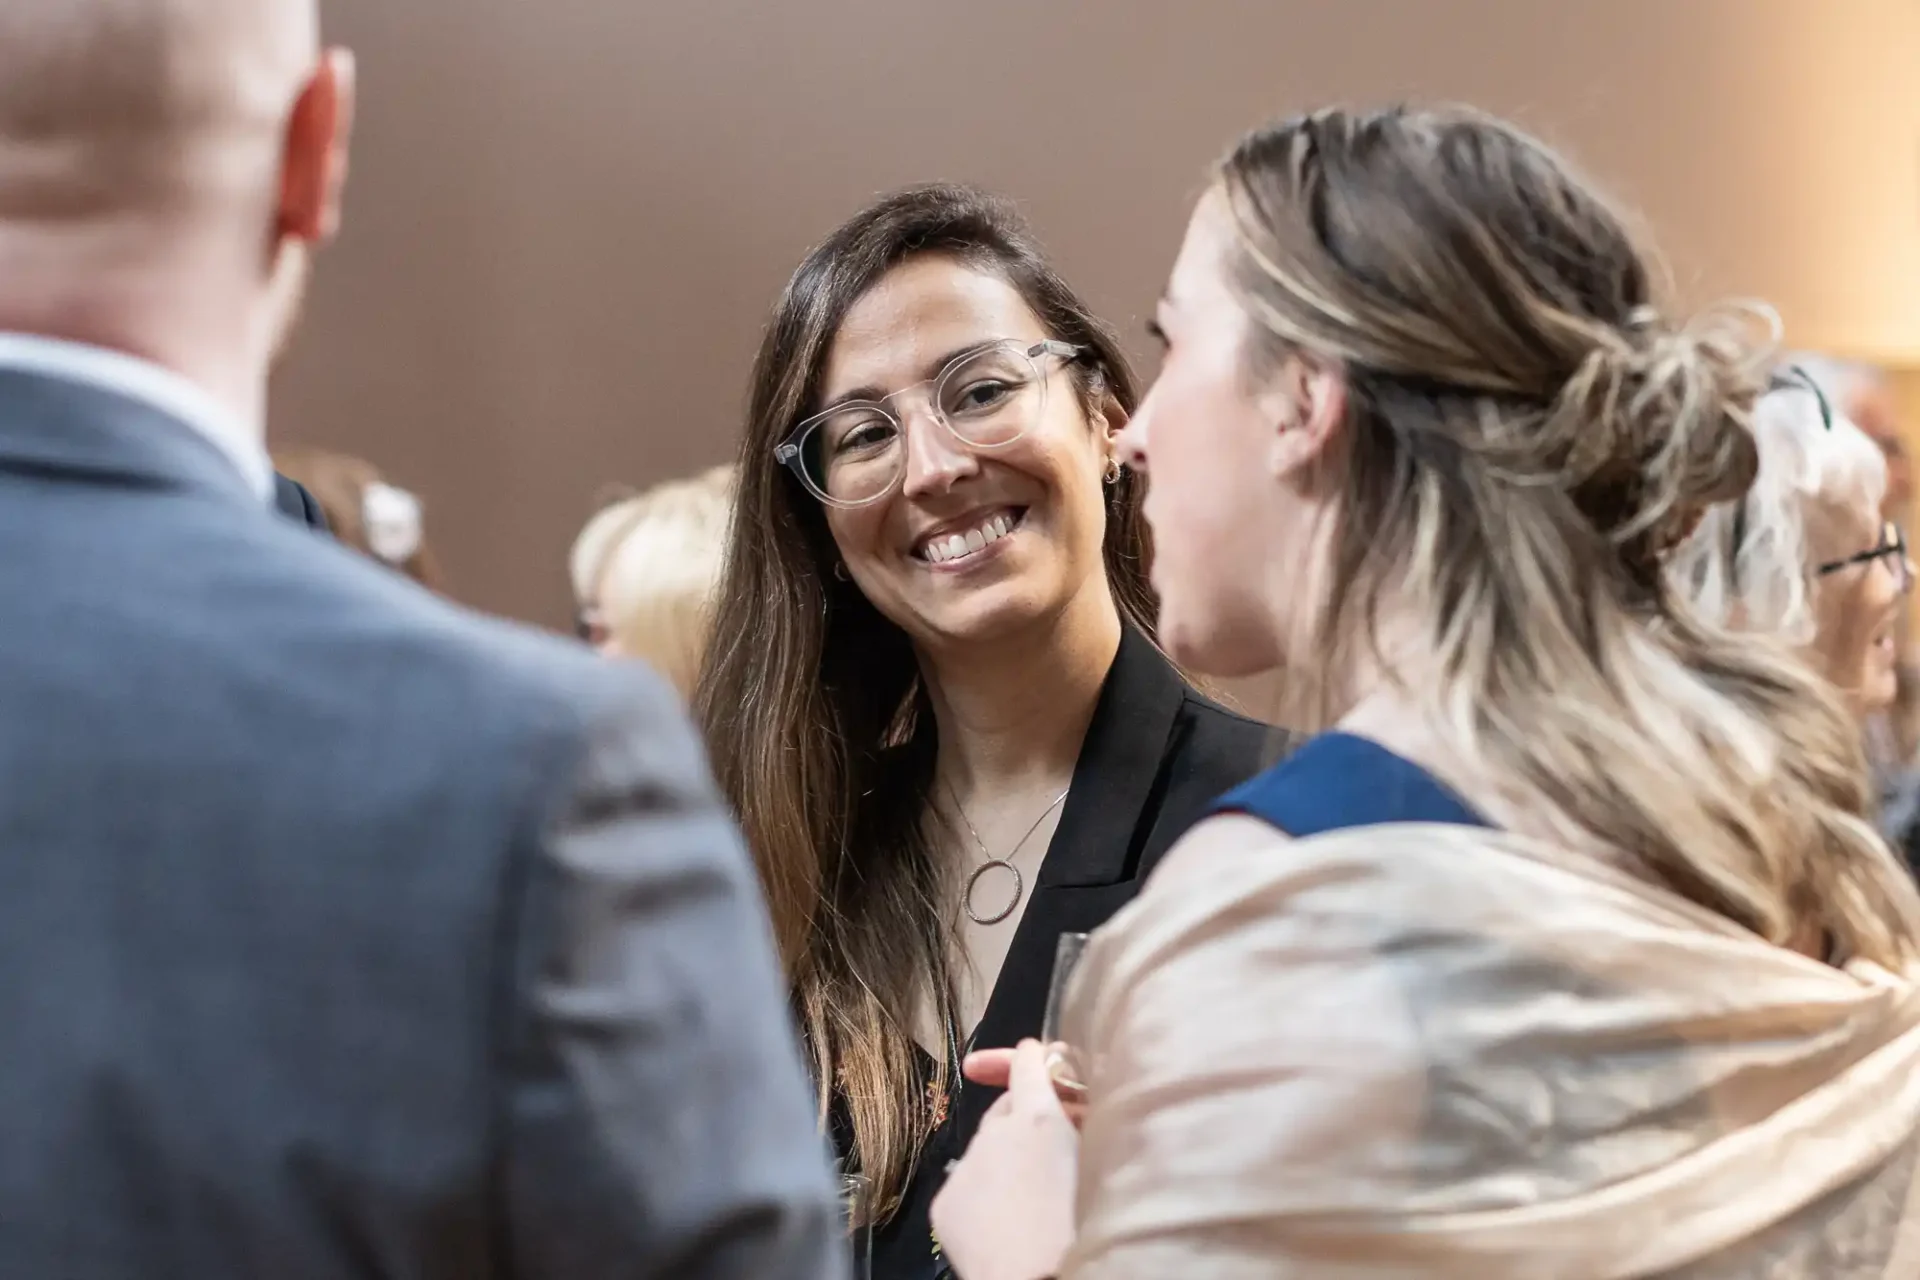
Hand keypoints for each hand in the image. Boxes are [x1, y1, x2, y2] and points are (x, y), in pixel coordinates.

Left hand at [932, 1040, 1078, 1279]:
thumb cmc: (1083, 1225)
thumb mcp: (1099, 1163)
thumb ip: (1084, 1127)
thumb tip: (1073, 1111)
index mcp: (1039, 1117)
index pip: (1029, 1062)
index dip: (1034, 1057)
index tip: (1036, 1056)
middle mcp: (995, 1131)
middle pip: (1007, 1110)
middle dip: (1024, 1121)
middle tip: (1051, 1151)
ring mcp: (965, 1166)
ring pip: (986, 1152)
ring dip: (1005, 1162)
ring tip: (1031, 1199)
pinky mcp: (944, 1203)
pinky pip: (966, 1188)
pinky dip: (982, 1197)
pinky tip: (1004, 1224)